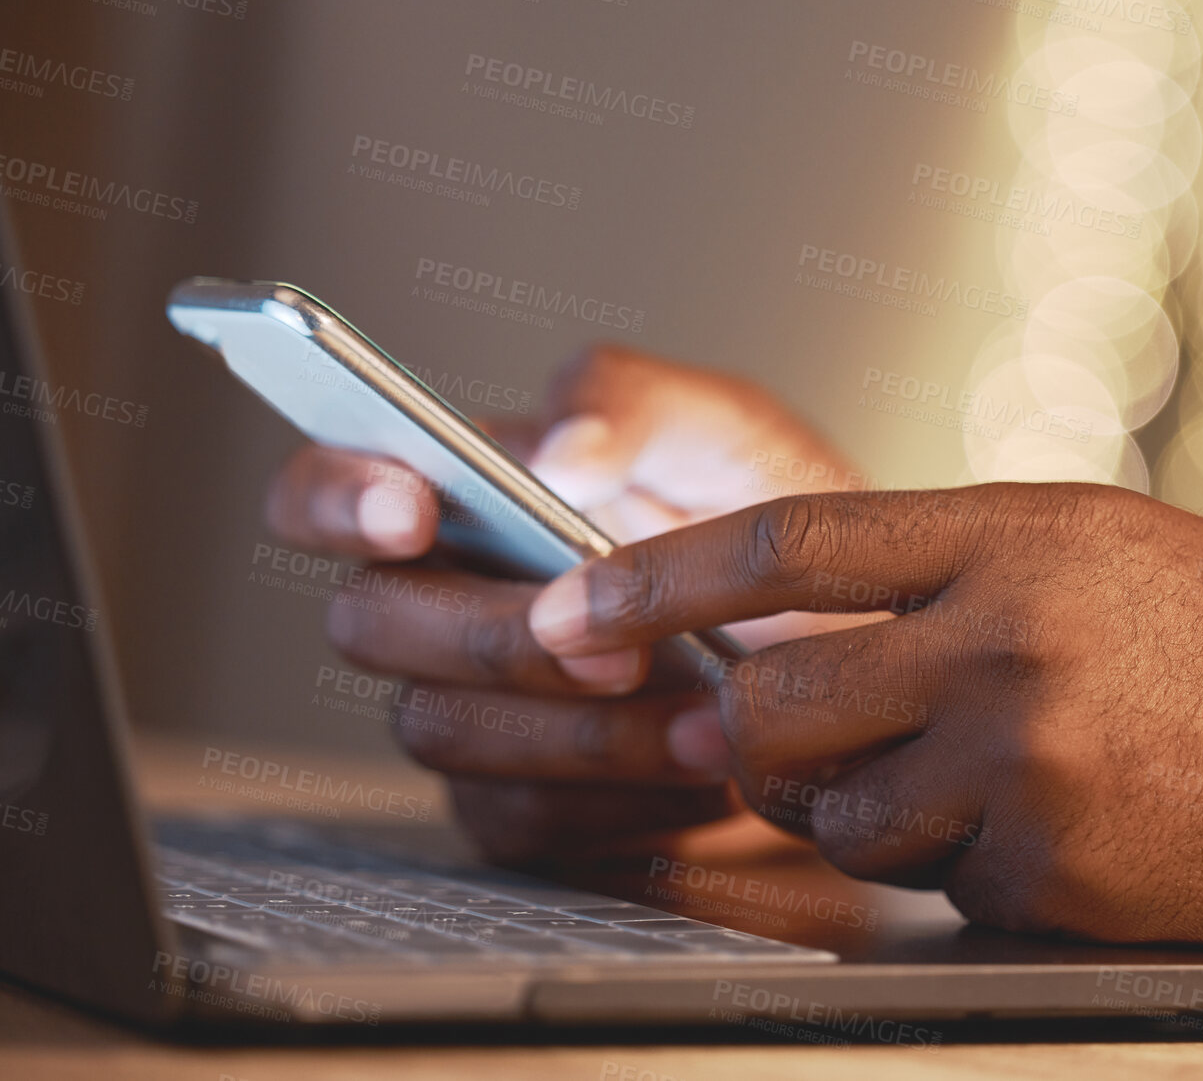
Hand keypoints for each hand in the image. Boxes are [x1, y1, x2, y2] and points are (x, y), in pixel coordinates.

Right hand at [264, 344, 863, 861]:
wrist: (856, 664)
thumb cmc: (778, 537)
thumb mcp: (732, 438)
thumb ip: (639, 406)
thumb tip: (557, 450)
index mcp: (470, 498)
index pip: (328, 487)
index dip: (336, 496)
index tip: (410, 508)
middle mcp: (449, 603)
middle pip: (371, 622)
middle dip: (489, 635)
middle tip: (610, 644)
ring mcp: (476, 709)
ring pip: (437, 728)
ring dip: (573, 725)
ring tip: (704, 715)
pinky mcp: (522, 804)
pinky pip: (516, 815)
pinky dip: (614, 794)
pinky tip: (703, 769)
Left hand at [525, 483, 1202, 971]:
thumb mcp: (1096, 556)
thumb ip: (939, 583)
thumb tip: (772, 640)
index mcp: (1015, 529)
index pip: (782, 539)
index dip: (653, 575)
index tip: (568, 607)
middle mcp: (1008, 635)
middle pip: (774, 695)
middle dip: (747, 731)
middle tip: (755, 739)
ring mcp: (1027, 760)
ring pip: (839, 808)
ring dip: (867, 809)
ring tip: (969, 779)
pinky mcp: (1051, 871)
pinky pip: (932, 881)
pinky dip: (961, 865)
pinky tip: (1057, 830)